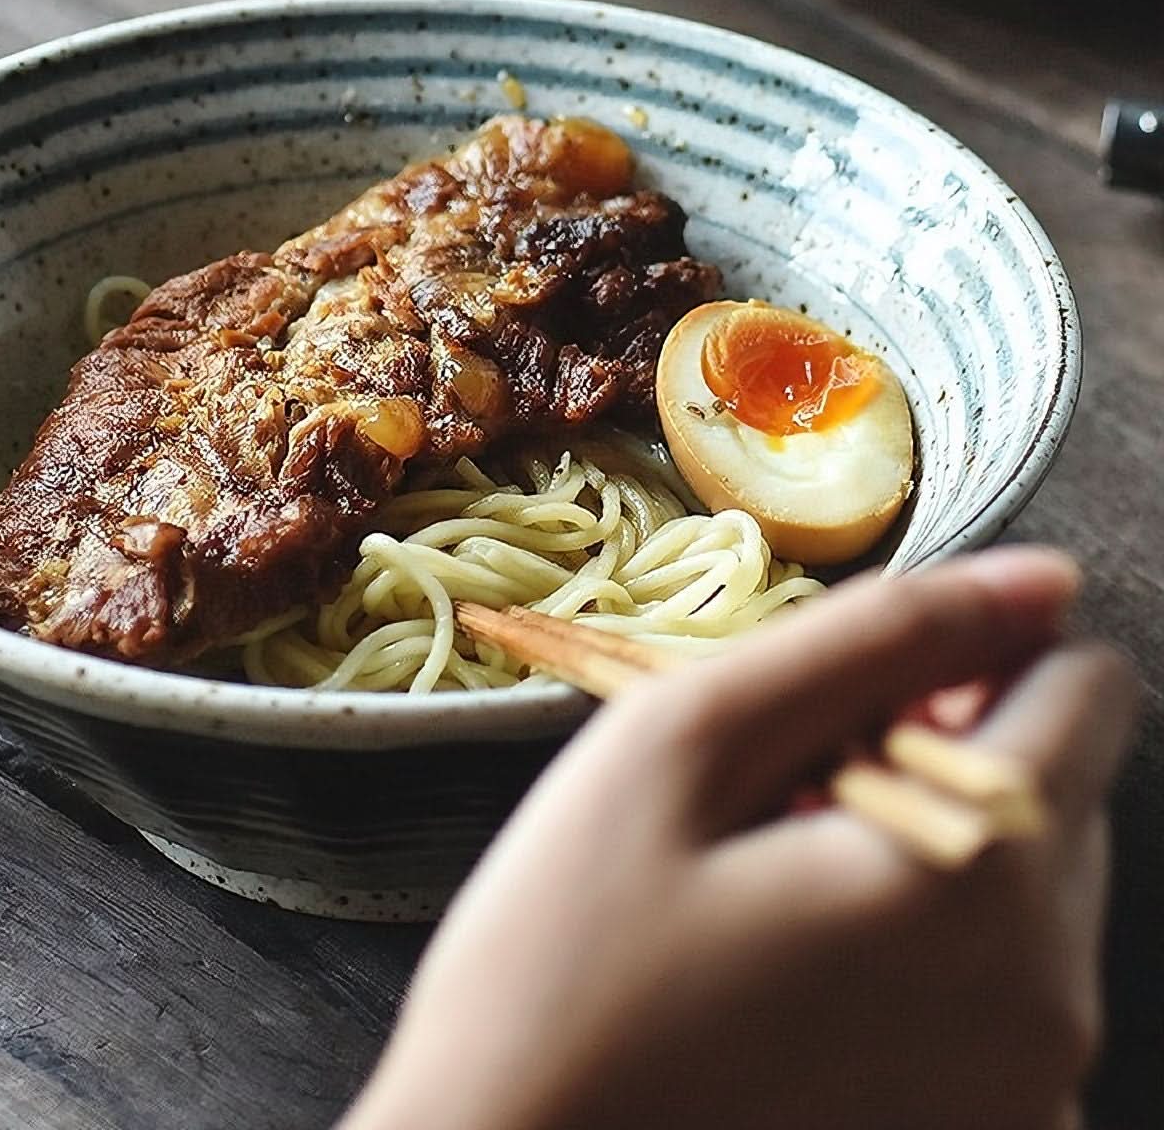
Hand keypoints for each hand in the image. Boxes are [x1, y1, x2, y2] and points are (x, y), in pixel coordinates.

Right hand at [343, 548, 1135, 1129]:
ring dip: (922, 846)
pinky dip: (917, 945)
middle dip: (938, 754)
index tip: (844, 695)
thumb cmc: (567, 954)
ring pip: (1026, 887)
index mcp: (988, 888)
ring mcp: (1029, 1101)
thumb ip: (870, 638)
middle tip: (774, 795)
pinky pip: (997, 992)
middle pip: (1058, 791)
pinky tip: (789, 965)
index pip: (1088, 693)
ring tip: (770, 883)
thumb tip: (1038, 578)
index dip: (964, 656)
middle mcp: (1055, 1010)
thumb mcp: (685, 745)